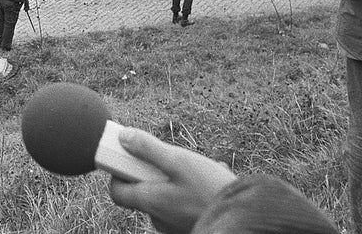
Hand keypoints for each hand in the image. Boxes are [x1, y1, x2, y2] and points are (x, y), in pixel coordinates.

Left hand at [109, 127, 235, 233]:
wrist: (245, 216)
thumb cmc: (210, 189)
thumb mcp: (179, 160)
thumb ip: (148, 148)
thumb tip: (123, 137)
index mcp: (150, 202)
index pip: (117, 192)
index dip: (119, 174)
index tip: (130, 159)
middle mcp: (158, 218)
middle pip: (144, 191)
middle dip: (156, 173)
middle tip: (175, 161)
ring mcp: (174, 226)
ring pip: (166, 196)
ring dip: (177, 181)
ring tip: (201, 170)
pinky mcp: (190, 226)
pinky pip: (183, 205)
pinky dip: (191, 192)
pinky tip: (211, 179)